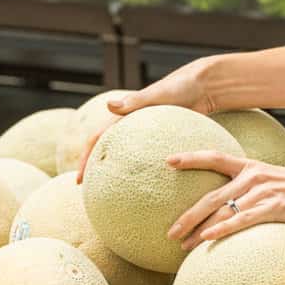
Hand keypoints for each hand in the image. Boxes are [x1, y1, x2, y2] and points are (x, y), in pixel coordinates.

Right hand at [76, 58, 219, 182]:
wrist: (203, 87)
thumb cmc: (180, 87)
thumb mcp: (157, 94)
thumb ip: (135, 100)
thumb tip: (109, 106)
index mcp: (124, 117)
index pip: (97, 140)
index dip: (86, 160)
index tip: (80, 180)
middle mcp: (131, 127)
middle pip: (107, 151)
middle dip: (96, 171)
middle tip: (91, 194)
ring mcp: (146, 136)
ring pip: (127, 158)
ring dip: (118, 174)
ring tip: (115, 197)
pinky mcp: (162, 140)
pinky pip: (148, 159)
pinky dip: (144, 172)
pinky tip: (150, 190)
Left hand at [164, 151, 284, 250]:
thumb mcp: (272, 180)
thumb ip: (250, 188)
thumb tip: (230, 204)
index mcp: (250, 166)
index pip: (214, 157)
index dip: (190, 158)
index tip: (168, 161)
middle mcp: (252, 177)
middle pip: (210, 195)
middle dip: (187, 215)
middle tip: (169, 231)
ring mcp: (262, 192)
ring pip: (222, 211)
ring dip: (199, 230)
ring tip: (182, 246)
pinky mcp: (273, 208)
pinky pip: (242, 220)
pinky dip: (223, 229)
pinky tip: (208, 239)